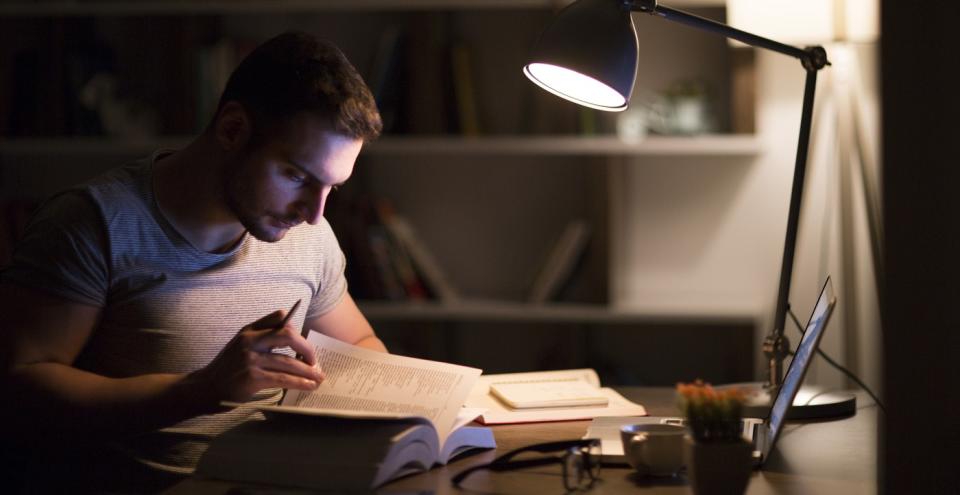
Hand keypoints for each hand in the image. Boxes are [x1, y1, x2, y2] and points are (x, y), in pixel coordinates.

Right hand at [189, 308, 325, 407]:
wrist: (205, 388)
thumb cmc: (227, 368)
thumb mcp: (240, 346)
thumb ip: (261, 340)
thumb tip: (295, 345)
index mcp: (249, 330)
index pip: (279, 316)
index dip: (296, 327)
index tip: (303, 342)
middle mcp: (250, 340)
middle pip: (288, 335)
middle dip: (307, 348)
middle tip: (314, 361)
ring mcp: (251, 358)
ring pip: (289, 361)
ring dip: (308, 371)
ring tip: (318, 377)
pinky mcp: (252, 377)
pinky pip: (283, 379)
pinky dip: (300, 383)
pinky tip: (309, 386)